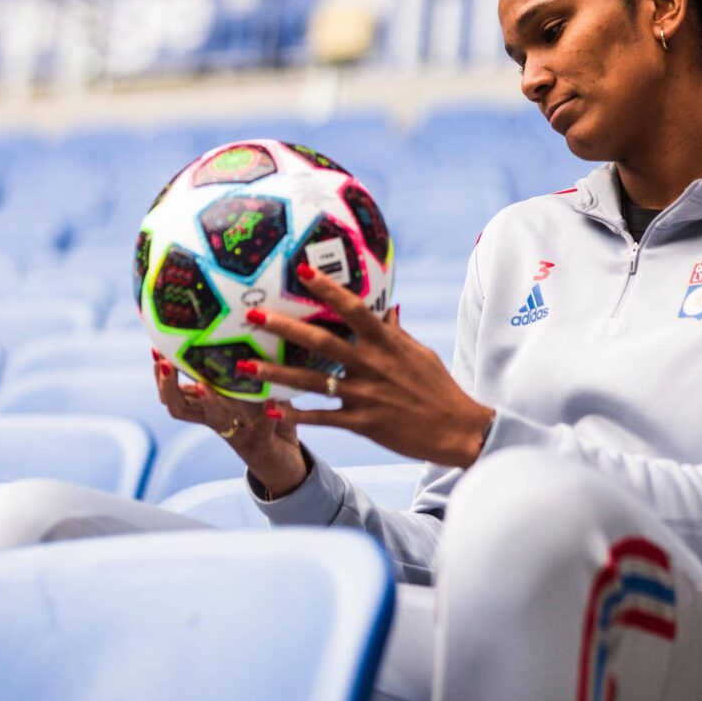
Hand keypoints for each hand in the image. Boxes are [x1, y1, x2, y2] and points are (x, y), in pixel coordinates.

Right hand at [152, 351, 307, 497]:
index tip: (156, 351)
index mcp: (209, 405)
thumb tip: (230, 328)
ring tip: (204, 385)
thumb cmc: (264, 416)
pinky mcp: (261, 442)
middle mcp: (216, 419)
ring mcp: (236, 432)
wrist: (283, 459)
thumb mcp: (248, 388)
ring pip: (214, 419)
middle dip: (168, 386)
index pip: (174, 394)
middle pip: (179, 409)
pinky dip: (267, 416)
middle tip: (165, 363)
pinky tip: (271, 403)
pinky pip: (262, 429)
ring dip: (208, 401)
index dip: (161, 376)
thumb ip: (237, 367)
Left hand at [234, 265, 494, 468]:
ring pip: (312, 383)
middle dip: (285, 327)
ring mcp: (365, 395)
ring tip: (244, 366)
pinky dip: (297, 415)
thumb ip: (396, 333)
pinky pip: (323, 418)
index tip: (301, 270)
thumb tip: (388, 309)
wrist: (457, 430)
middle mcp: (372, 365)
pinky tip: (272, 409)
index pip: (352, 308)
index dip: (327, 288)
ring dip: (275, 374)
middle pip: (321, 342)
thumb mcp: (419, 353)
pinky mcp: (362, 424)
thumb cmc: (438, 387)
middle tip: (254, 314)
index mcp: (386, 342)